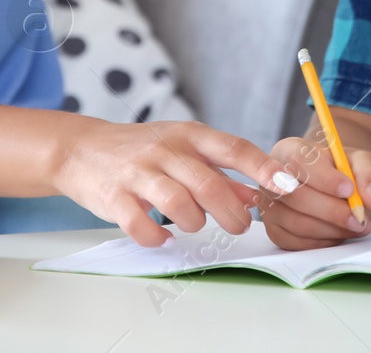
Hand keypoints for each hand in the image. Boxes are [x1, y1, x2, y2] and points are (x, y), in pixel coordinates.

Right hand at [52, 118, 300, 247]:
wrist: (81, 148)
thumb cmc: (141, 150)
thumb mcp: (183, 151)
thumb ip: (220, 174)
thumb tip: (256, 196)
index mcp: (189, 134)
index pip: (234, 148)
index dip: (263, 168)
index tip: (288, 185)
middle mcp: (165, 149)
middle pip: (209, 184)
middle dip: (231, 213)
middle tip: (238, 227)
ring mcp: (138, 172)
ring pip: (178, 204)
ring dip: (193, 222)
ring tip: (191, 224)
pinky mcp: (114, 195)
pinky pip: (140, 224)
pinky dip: (155, 236)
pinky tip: (159, 236)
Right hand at [260, 135, 370, 249]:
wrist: (332, 186)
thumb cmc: (342, 171)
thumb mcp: (361, 162)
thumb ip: (370, 174)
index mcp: (290, 150)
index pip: (300, 162)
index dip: (325, 179)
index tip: (349, 190)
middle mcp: (272, 177)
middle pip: (295, 196)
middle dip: (332, 212)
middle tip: (359, 219)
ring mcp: (270, 205)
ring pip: (297, 223)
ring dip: (331, 229)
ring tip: (355, 227)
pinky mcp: (274, 229)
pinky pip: (296, 242)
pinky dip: (322, 241)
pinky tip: (338, 233)